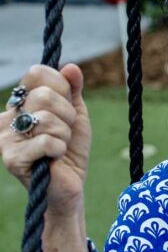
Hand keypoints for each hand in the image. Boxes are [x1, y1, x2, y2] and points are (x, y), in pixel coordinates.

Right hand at [0, 63, 90, 215]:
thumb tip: (70, 67)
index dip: (61, 87)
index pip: (37, 73)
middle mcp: (8, 116)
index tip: (67, 107)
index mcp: (21, 101)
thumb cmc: (70, 148)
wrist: (68, 185)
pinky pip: (45, 141)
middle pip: (44, 95)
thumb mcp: (75, 113)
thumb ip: (72, 89)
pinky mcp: (11, 158)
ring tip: (59, 145)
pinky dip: (59, 149)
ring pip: (46, 118)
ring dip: (64, 134)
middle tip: (65, 131)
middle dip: (67, 114)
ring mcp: (6, 137)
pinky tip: (54, 158)